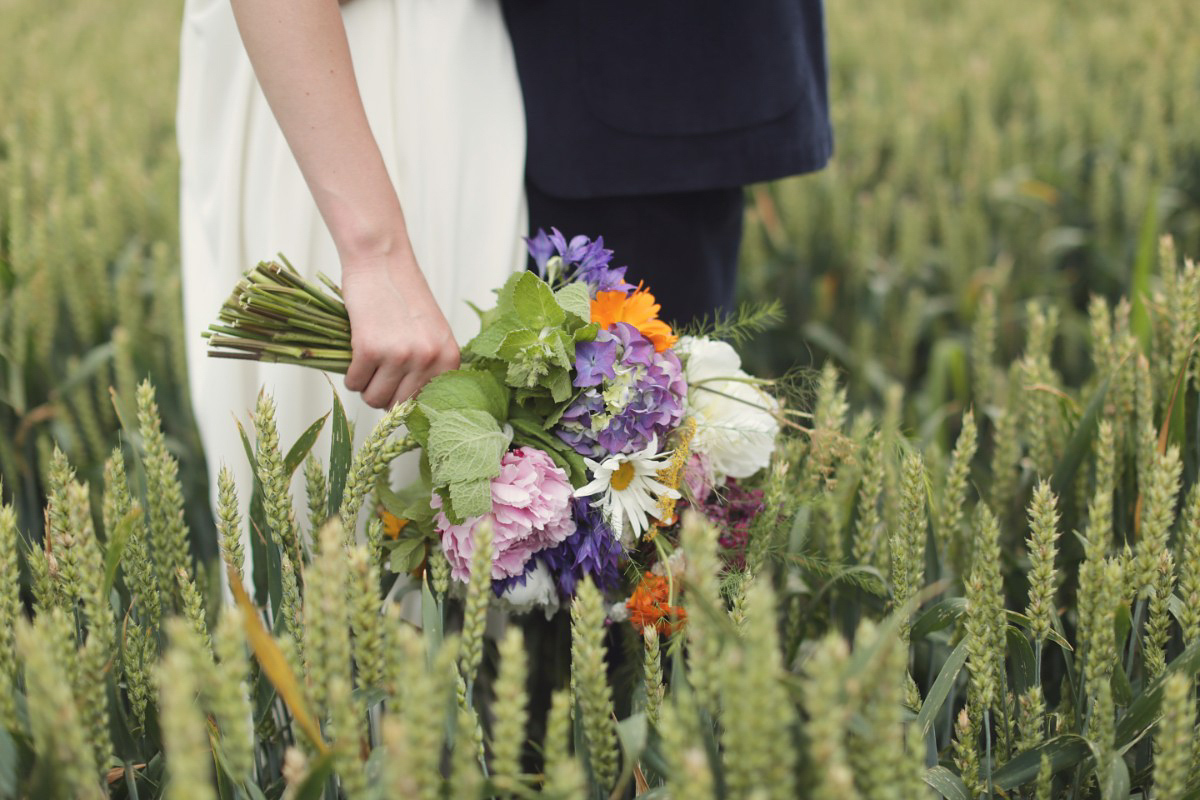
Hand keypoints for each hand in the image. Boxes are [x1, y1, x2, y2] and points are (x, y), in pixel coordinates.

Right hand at [341, 250, 459, 408]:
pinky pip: (355, 383)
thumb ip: (429, 367)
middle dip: (384, 394)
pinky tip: (355, 354)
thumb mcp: (432, 333)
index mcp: (449, 357)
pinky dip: (350, 375)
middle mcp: (428, 358)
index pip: (426, 402)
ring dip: (365, 386)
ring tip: (367, 363)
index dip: (406, 398)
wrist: (382, 259)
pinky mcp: (369, 348)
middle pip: (399, 405)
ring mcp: (400, 354)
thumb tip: (411, 409)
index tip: (396, 388)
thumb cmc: (404, 295)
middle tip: (378, 372)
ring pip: (374, 399)